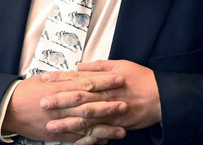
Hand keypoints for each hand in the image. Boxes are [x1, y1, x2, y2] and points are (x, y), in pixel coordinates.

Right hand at [3, 71, 126, 141]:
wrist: (8, 109)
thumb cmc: (26, 91)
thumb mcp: (45, 79)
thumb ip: (64, 78)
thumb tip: (80, 72)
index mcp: (60, 86)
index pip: (87, 82)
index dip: (104, 81)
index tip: (120, 78)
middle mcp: (62, 103)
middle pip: (89, 104)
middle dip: (109, 105)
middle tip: (126, 104)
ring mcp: (59, 120)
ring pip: (86, 124)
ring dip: (104, 127)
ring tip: (122, 129)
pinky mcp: (56, 134)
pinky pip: (76, 138)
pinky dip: (91, 140)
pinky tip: (104, 141)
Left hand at [43, 60, 160, 135]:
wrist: (161, 96)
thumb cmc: (141, 78)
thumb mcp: (120, 65)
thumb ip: (98, 66)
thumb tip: (79, 65)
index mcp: (103, 80)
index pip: (77, 78)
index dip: (60, 79)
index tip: (44, 79)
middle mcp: (104, 96)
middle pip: (78, 99)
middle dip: (59, 101)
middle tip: (41, 103)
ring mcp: (109, 112)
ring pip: (85, 119)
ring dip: (67, 123)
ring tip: (50, 127)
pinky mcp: (116, 125)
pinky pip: (99, 134)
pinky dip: (86, 140)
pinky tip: (73, 143)